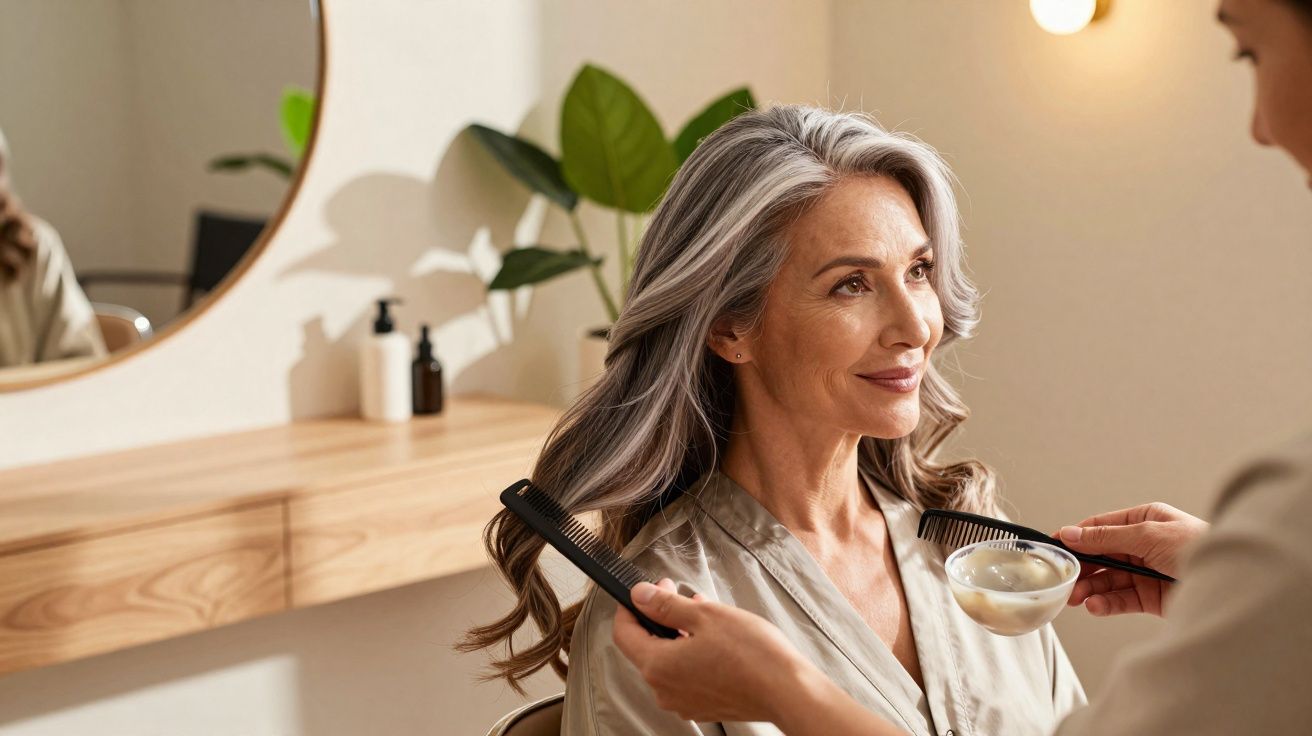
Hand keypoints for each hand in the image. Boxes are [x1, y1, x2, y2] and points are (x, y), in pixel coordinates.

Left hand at [611, 579, 815, 724]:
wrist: (787, 691)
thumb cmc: (751, 654)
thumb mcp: (705, 616)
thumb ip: (665, 605)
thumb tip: (639, 595)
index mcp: (658, 666)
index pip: (624, 633)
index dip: (631, 607)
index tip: (645, 591)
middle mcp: (664, 690)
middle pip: (646, 647)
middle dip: (659, 617)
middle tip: (677, 594)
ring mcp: (683, 702)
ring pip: (668, 661)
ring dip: (678, 634)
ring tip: (703, 613)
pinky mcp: (703, 706)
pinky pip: (686, 675)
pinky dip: (692, 654)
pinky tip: (715, 638)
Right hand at [1059, 502, 1208, 616]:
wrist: (1236, 584)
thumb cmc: (1202, 549)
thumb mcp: (1148, 534)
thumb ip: (1107, 537)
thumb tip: (1072, 533)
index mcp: (1145, 520)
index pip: (1101, 527)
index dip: (1077, 537)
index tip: (1054, 546)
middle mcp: (1144, 545)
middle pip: (1101, 556)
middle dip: (1082, 568)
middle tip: (1063, 579)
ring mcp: (1147, 572)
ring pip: (1108, 579)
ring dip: (1090, 588)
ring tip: (1077, 597)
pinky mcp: (1151, 598)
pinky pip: (1121, 599)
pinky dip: (1106, 603)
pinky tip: (1096, 605)